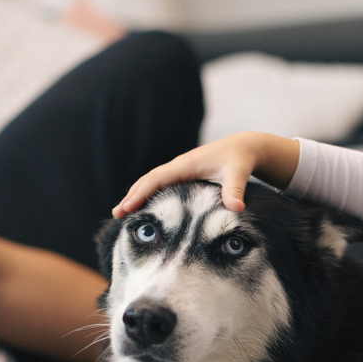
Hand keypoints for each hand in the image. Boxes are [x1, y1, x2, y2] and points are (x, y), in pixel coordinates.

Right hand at [112, 132, 299, 216]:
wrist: (245, 147)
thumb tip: (237, 208)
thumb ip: (235, 190)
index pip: (157, 179)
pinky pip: (161, 184)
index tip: (127, 208)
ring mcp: (181, 170)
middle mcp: (180, 166)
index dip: (141, 193)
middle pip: (149, 180)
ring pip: (153, 182)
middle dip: (132, 196)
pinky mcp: (185, 174)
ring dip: (137, 194)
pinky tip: (144, 206)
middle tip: (117, 214)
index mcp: (187, 165)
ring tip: (124, 213)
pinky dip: (148, 193)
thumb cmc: (241, 160)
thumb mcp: (239, 173)